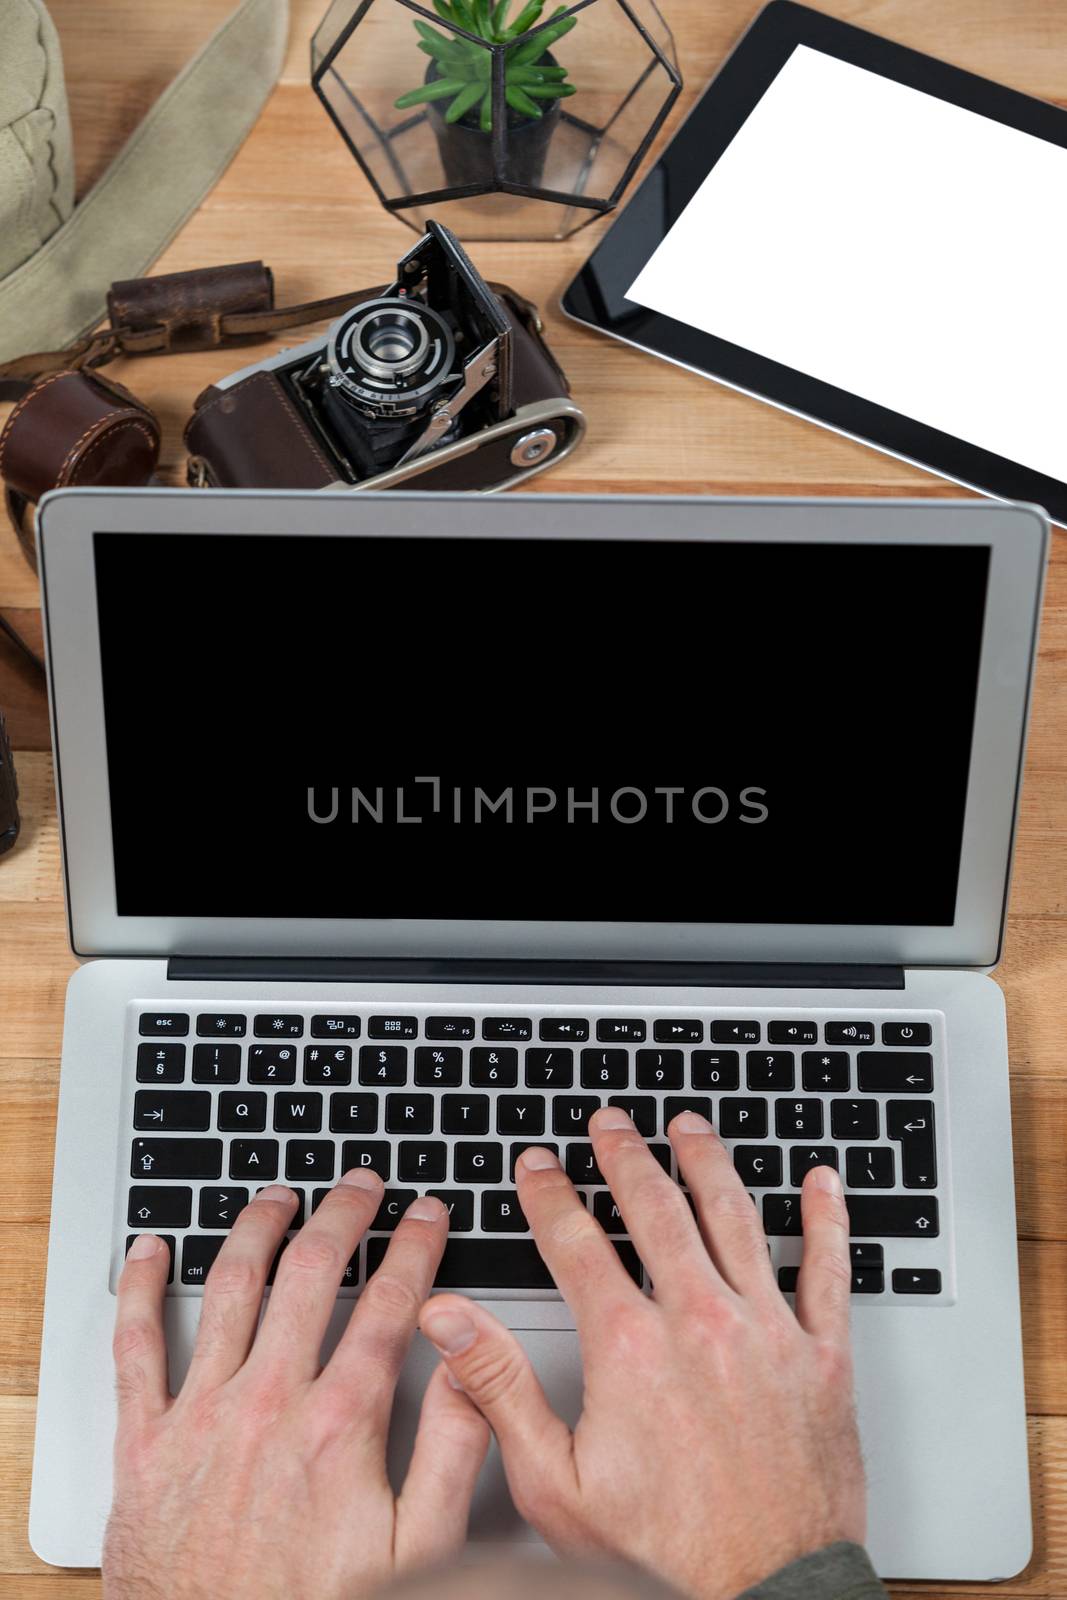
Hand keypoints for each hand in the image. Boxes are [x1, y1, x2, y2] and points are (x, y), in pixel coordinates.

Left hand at [105, 1175, 488, 1599]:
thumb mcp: (416, 1550)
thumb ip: (452, 1450)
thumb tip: (470, 1367)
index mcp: (337, 1426)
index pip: (387, 1305)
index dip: (415, 1248)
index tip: (427, 1216)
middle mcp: (267, 1405)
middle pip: (310, 1274)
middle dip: (343, 1214)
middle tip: (361, 1185)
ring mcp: (202, 1418)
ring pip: (232, 1288)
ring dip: (258, 1228)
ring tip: (279, 1196)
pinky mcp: (146, 1445)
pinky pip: (136, 1347)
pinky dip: (141, 1289)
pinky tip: (150, 1250)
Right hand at [420, 1109, 863, 1599]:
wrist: (767, 1598)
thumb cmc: (665, 1556)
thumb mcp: (555, 1484)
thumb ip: (498, 1389)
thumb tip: (449, 1321)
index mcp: (632, 1348)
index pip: (577, 1242)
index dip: (550, 1194)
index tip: (538, 1166)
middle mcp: (701, 1322)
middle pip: (656, 1208)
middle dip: (626, 1155)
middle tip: (610, 1123)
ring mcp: (768, 1333)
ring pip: (734, 1217)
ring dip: (707, 1162)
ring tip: (689, 1127)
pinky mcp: (824, 1357)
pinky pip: (827, 1269)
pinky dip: (826, 1219)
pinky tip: (822, 1183)